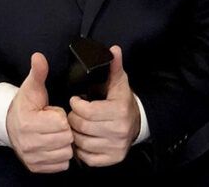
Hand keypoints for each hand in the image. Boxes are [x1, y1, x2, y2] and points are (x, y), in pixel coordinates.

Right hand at [6, 52, 74, 172]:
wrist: (10, 124)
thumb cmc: (25, 104)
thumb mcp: (31, 86)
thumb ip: (38, 72)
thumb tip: (38, 56)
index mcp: (28, 124)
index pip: (61, 124)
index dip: (62, 116)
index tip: (54, 112)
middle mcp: (29, 144)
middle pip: (66, 139)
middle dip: (65, 130)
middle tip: (57, 123)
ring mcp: (32, 158)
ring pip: (65, 153)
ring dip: (65, 143)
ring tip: (56, 133)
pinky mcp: (36, 167)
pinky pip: (61, 165)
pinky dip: (61, 155)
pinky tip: (55, 144)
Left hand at [68, 45, 140, 166]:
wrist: (135, 123)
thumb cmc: (121, 100)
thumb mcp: (118, 82)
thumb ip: (114, 66)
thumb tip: (114, 49)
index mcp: (120, 110)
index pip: (86, 111)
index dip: (76, 105)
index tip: (75, 100)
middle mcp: (120, 130)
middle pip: (82, 127)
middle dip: (73, 119)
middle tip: (73, 113)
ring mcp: (116, 147)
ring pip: (82, 143)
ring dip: (75, 134)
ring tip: (77, 125)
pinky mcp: (112, 159)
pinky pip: (87, 157)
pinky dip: (81, 149)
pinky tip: (83, 138)